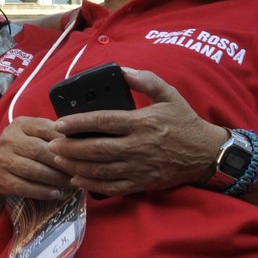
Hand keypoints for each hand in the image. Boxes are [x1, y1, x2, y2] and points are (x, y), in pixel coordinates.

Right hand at [0, 117, 72, 200]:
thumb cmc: (17, 152)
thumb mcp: (28, 136)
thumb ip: (49, 134)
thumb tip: (80, 140)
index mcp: (19, 124)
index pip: (46, 128)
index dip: (65, 141)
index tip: (81, 152)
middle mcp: (8, 139)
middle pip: (40, 151)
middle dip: (62, 163)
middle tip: (79, 173)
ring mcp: (2, 160)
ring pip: (34, 170)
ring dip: (55, 179)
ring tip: (71, 185)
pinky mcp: (0, 179)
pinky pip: (25, 187)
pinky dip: (43, 191)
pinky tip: (56, 194)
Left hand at [47, 69, 222, 196]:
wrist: (206, 154)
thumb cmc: (185, 122)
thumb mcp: (169, 94)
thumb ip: (144, 80)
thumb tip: (121, 70)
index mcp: (141, 122)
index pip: (103, 122)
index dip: (78, 123)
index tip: (59, 123)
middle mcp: (137, 146)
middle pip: (95, 149)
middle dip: (69, 148)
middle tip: (51, 145)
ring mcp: (139, 167)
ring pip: (100, 170)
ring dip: (75, 166)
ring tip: (58, 161)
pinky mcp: (141, 183)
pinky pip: (111, 186)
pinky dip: (91, 184)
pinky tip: (77, 179)